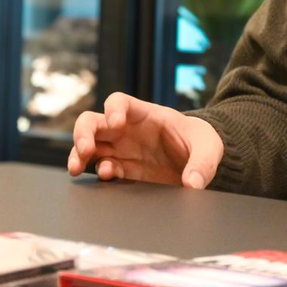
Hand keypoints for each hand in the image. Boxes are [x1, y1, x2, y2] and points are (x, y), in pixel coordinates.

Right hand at [67, 92, 224, 189]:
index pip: (119, 102)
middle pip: (93, 122)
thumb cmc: (201, 141)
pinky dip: (98, 173)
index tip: (115, 122)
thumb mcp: (209, 148)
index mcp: (144, 114)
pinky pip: (103, 168)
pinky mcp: (124, 169)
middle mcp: (126, 130)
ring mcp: (122, 149)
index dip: (113, 109)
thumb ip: (202, 164)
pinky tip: (104, 178)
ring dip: (80, 155)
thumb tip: (193, 184)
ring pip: (89, 146)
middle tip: (85, 149)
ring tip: (77, 168)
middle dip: (83, 133)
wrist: (200, 160)